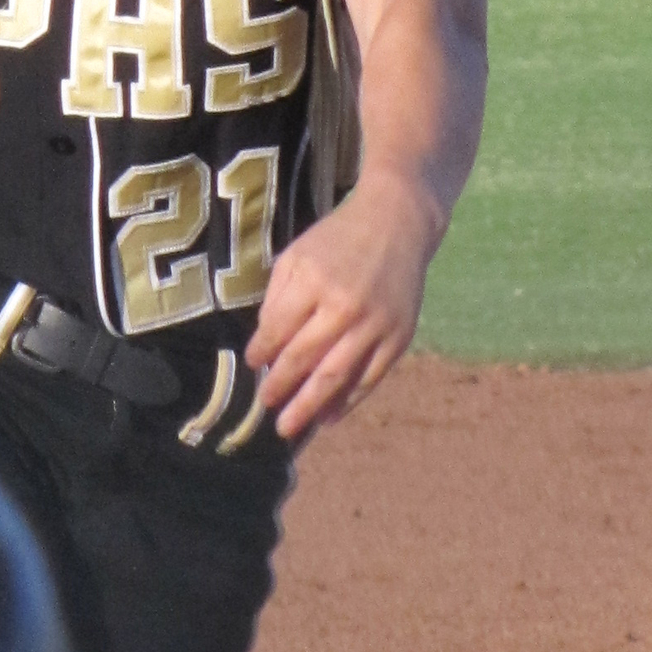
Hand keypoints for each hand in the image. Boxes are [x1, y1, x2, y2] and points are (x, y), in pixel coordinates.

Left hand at [243, 166, 438, 439]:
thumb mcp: (297, 255)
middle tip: (265, 405)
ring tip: (288, 427)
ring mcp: (375, 324)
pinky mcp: (399, 337)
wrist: (397, 224)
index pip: (279, 328)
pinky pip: (369, 378)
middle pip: (305, 358)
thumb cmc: (337, 240)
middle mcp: (345, 305)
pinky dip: (347, 402)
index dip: (262, 351)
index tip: (252, 364)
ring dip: (309, 406)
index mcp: (313, 280)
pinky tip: (328, 417)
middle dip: (280, 386)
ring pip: (336, 376)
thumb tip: (265, 346)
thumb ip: (278, 298)